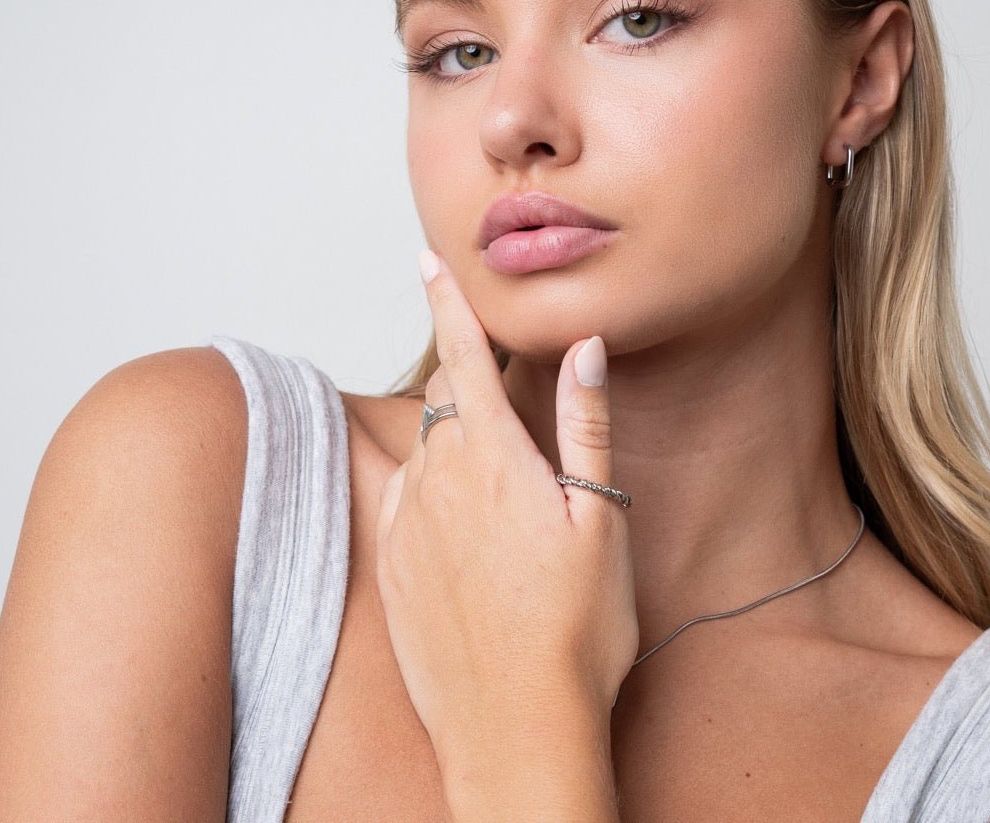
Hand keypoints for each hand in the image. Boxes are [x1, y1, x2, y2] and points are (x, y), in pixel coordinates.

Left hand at [375, 249, 638, 766]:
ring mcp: (406, 526)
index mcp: (493, 460)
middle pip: (443, 400)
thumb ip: (586, 426)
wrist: (514, 731)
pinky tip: (458, 520)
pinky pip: (401, 498)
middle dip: (465, 380)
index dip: (447, 301)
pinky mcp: (390, 567)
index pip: (463, 357)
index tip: (428, 259)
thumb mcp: (600, 522)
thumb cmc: (575, 631)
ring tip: (497, 485)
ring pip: (424, 449)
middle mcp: (438, 481)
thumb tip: (583, 348)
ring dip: (452, 441)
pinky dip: (427, 485)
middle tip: (505, 407)